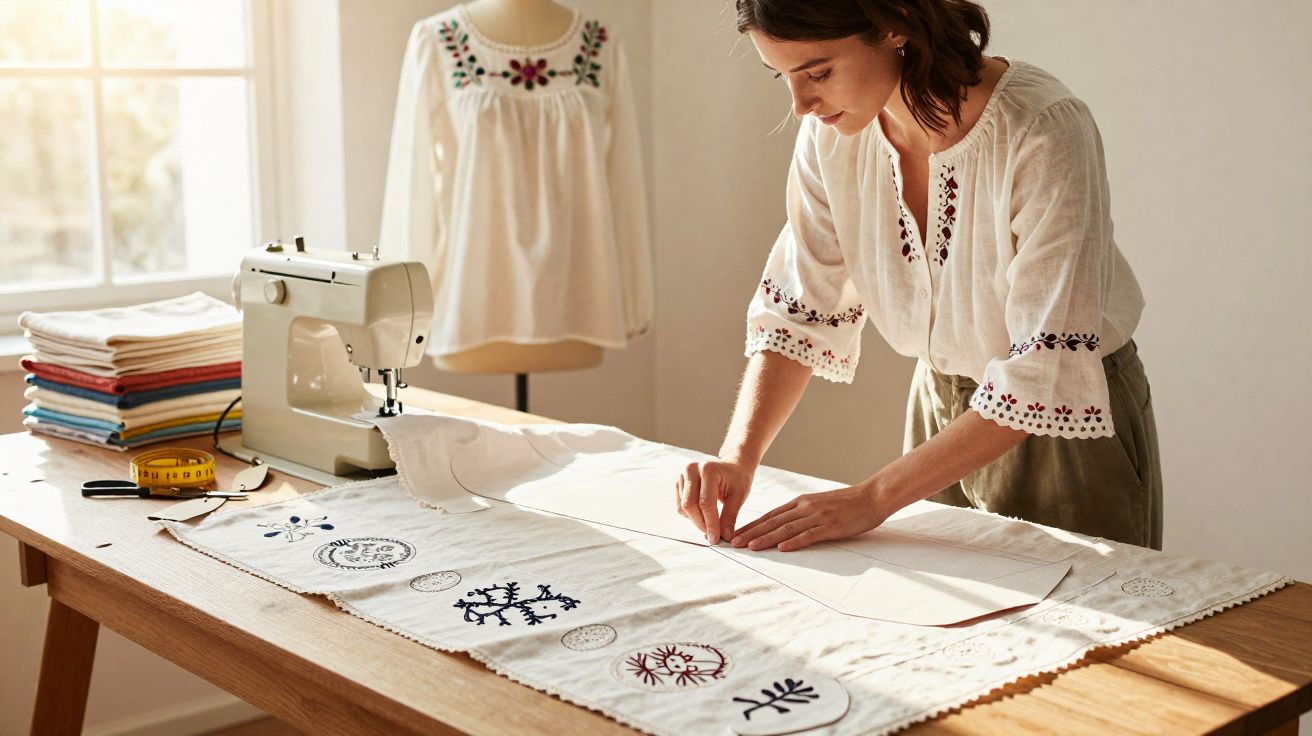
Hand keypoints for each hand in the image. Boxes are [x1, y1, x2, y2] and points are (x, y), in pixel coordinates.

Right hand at [675, 459, 754, 543]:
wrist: (732, 467)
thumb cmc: (737, 479)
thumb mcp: (739, 496)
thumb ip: (730, 516)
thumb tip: (725, 536)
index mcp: (708, 469)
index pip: (705, 503)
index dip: (710, 523)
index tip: (716, 538)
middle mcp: (692, 470)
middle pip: (690, 505)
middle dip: (701, 524)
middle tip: (712, 536)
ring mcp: (683, 476)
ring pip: (684, 507)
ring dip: (696, 521)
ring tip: (711, 524)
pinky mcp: (679, 483)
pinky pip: (680, 506)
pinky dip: (691, 516)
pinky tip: (703, 515)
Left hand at [730, 483, 889, 551]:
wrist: (872, 496)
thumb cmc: (847, 503)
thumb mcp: (819, 503)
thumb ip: (802, 512)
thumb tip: (784, 525)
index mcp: (801, 502)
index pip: (770, 515)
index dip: (751, 525)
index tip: (736, 534)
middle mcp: (805, 507)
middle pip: (773, 522)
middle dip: (751, 532)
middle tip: (733, 543)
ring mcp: (818, 516)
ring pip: (786, 528)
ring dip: (766, 538)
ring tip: (750, 547)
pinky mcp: (831, 526)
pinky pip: (809, 535)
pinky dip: (794, 542)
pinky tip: (782, 548)